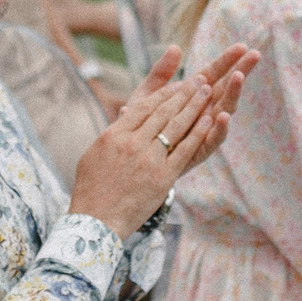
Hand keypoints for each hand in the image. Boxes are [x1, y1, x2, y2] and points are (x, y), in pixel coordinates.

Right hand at [68, 44, 256, 236]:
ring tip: (207, 91)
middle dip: (183, 93)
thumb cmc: (91, 190)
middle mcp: (132, 143)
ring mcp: (148, 159)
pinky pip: (184, 149)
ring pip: (175, 126)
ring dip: (194, 106)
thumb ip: (112, 134)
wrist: (96, 221)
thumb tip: (123, 118)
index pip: (143, 106)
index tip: (178, 83)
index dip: (164, 93)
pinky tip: (209, 120)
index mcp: (114, 134)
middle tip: (198, 79)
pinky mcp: (163, 176)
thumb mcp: (93, 155)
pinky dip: (198, 133)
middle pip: (162, 111)